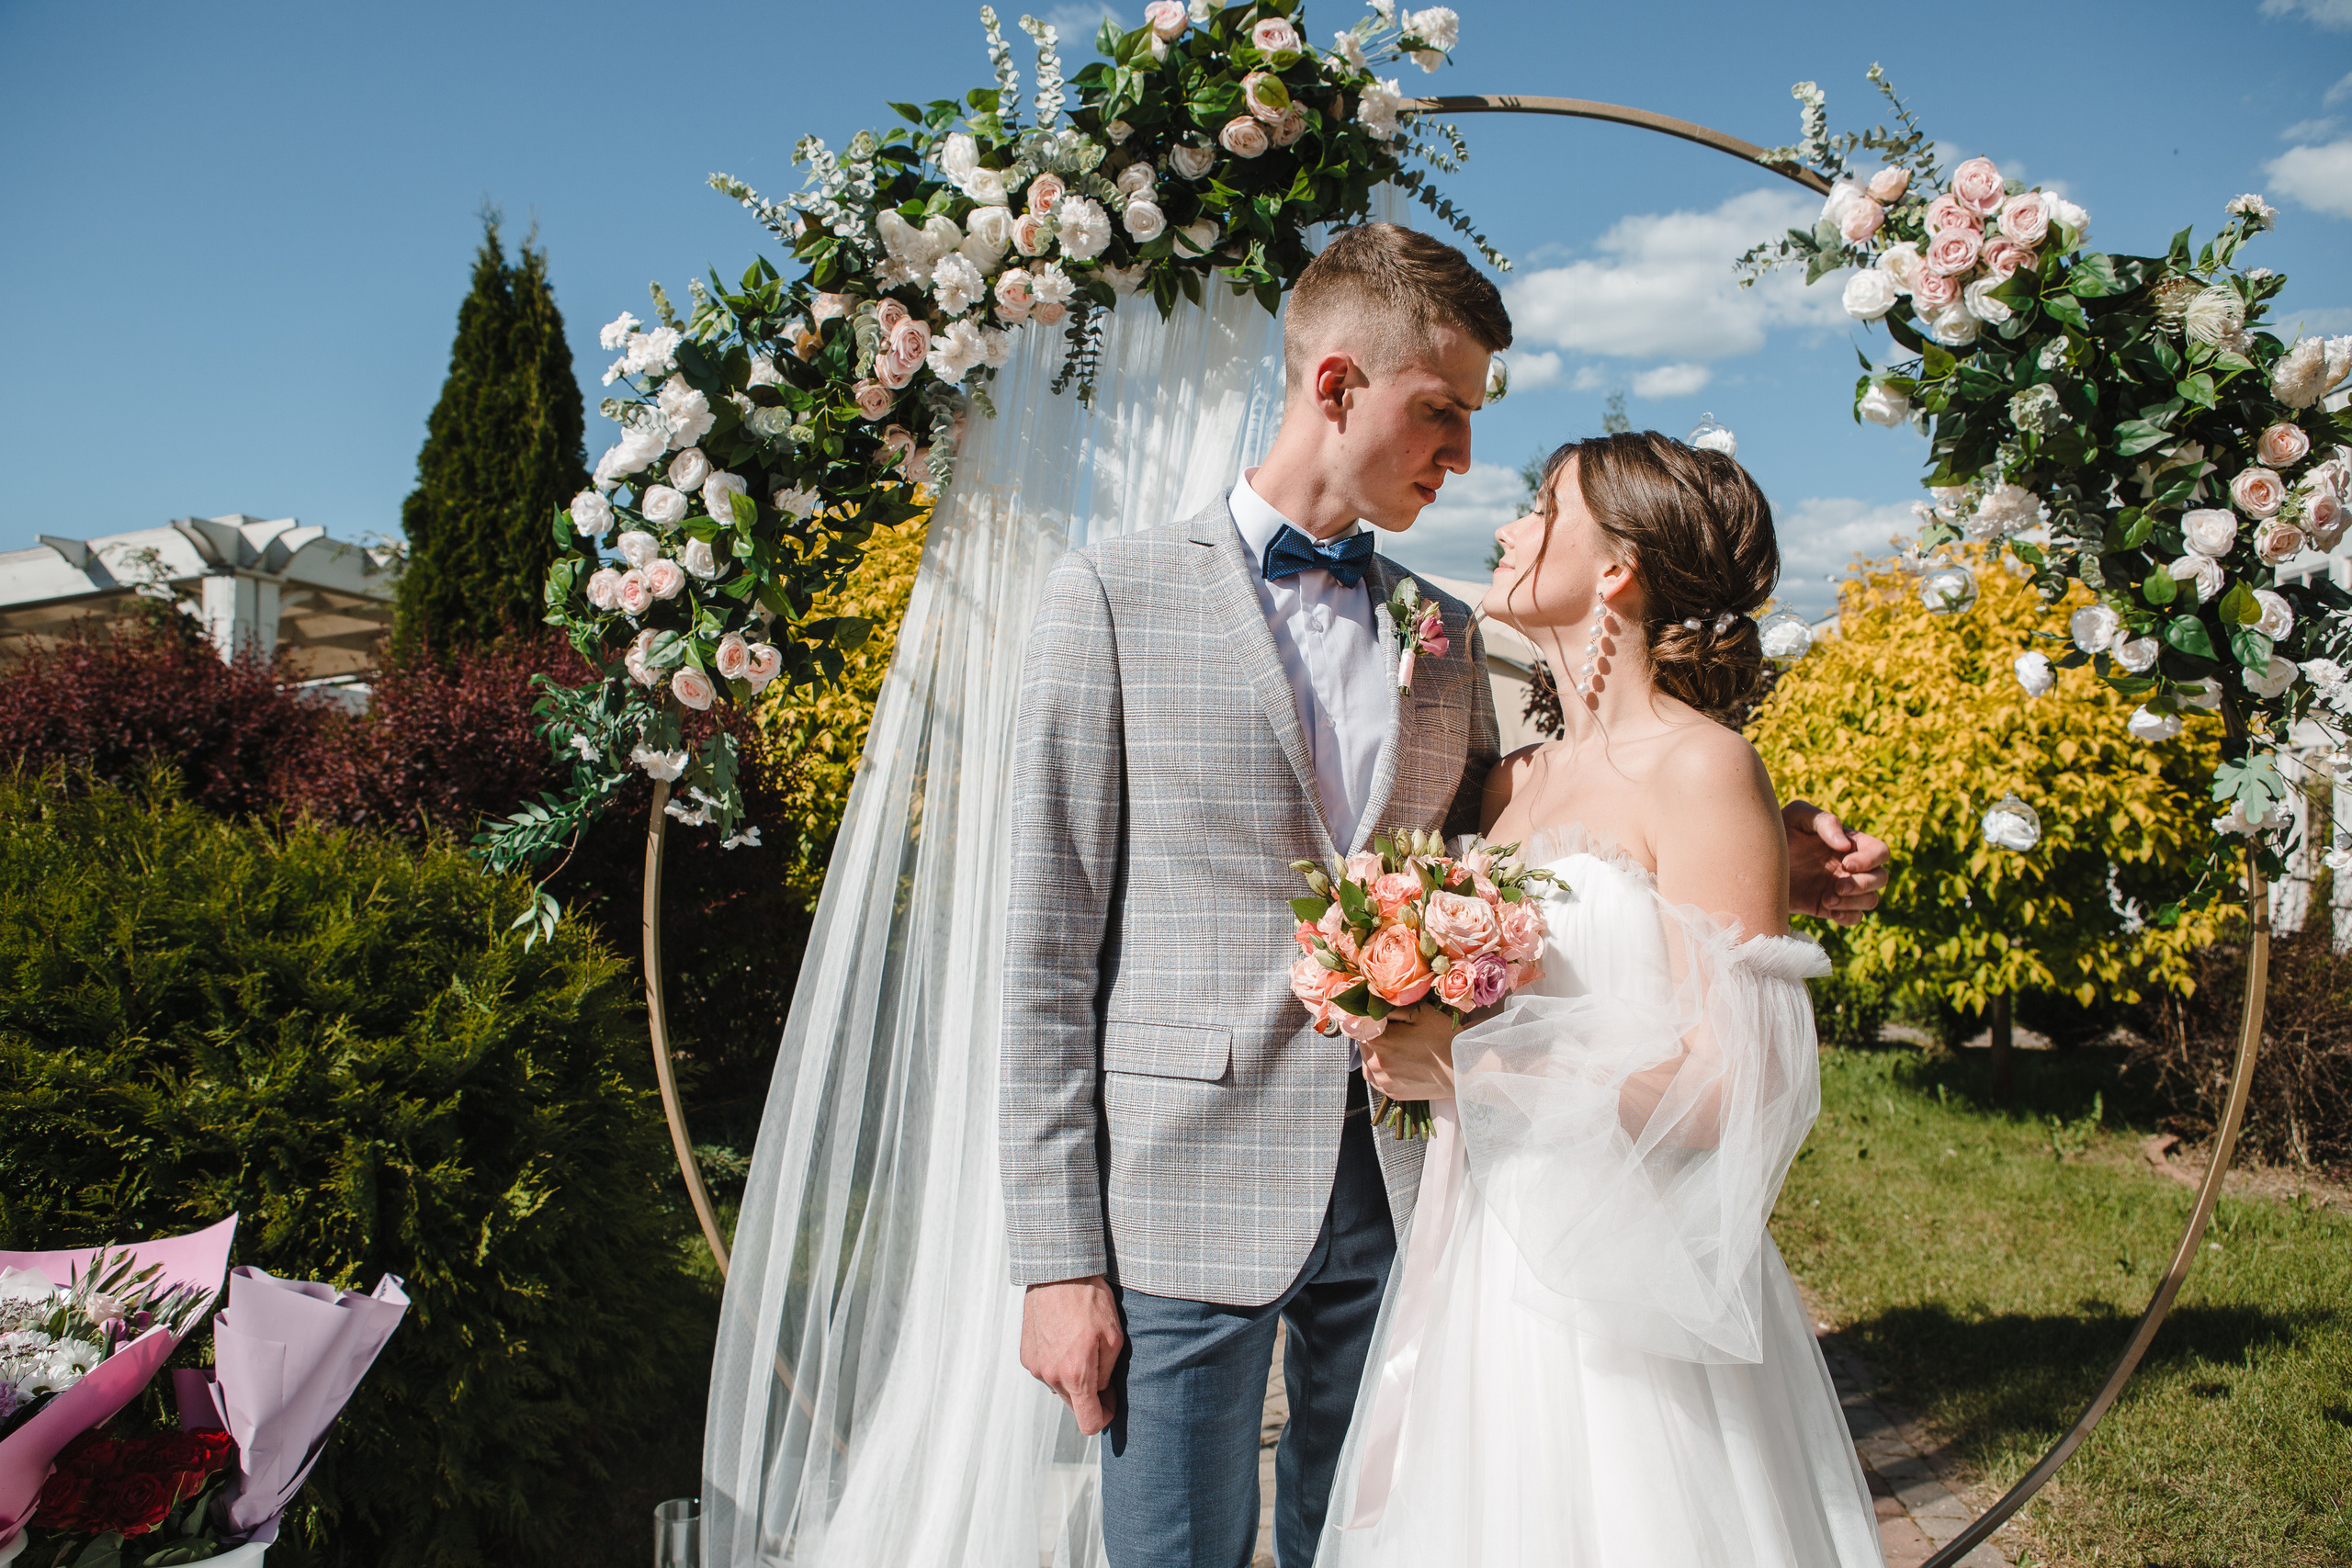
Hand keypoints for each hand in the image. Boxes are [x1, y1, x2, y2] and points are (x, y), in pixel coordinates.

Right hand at [1020, 1275, 1122, 1434]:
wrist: (1058, 1272)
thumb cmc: (1089, 1300)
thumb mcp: (1114, 1337)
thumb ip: (1107, 1373)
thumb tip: (1100, 1391)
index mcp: (1075, 1374)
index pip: (1088, 1422)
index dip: (1104, 1416)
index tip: (1110, 1400)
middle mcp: (1051, 1376)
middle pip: (1073, 1405)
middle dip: (1089, 1394)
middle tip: (1100, 1366)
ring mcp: (1036, 1366)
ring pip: (1059, 1387)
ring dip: (1071, 1377)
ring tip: (1080, 1345)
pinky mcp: (1026, 1355)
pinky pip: (1046, 1371)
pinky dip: (1056, 1363)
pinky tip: (1064, 1339)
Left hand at [1361, 1007, 1459, 1100]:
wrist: (1463, 1071)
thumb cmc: (1444, 1039)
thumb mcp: (1420, 1013)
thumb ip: (1391, 1008)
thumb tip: (1371, 1004)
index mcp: (1379, 1042)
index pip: (1359, 1025)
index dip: (1368, 1018)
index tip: (1380, 1016)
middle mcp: (1375, 1064)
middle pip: (1363, 1044)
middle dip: (1373, 1035)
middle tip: (1395, 1031)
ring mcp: (1383, 1081)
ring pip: (1368, 1061)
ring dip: (1376, 1053)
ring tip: (1397, 1047)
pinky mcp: (1391, 1092)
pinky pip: (1377, 1078)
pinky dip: (1382, 1069)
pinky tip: (1398, 1062)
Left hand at [1782, 800, 1891, 924]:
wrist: (1753, 863)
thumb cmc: (1777, 832)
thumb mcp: (1797, 817)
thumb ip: (1824, 822)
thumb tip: (1846, 845)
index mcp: (1849, 843)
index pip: (1880, 852)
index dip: (1871, 860)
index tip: (1846, 864)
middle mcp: (1849, 866)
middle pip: (1881, 878)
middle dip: (1864, 885)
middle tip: (1837, 886)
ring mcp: (1840, 888)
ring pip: (1871, 900)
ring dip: (1855, 902)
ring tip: (1828, 899)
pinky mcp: (1828, 907)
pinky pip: (1854, 918)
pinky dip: (1848, 917)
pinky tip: (1829, 909)